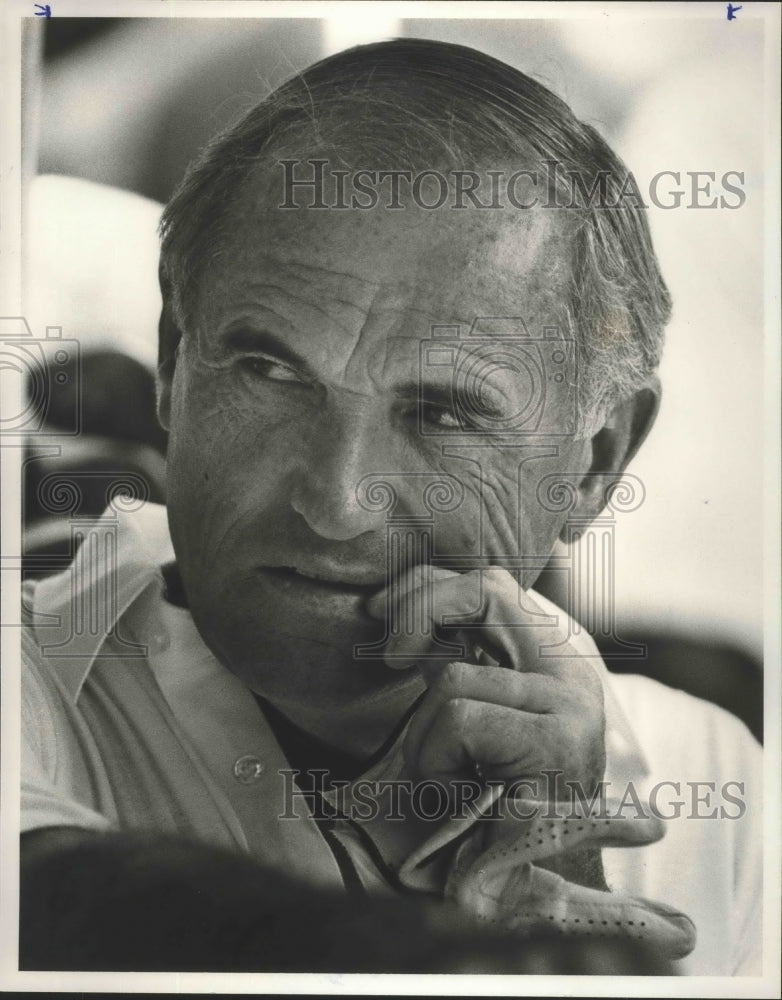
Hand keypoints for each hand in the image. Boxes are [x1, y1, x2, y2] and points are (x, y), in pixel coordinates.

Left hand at [366, 567, 605, 798]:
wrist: (535, 888)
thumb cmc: (489, 803)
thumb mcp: (468, 719)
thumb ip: (454, 664)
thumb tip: (399, 612)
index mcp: (557, 660)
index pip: (493, 584)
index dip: (431, 585)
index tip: (381, 610)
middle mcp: (575, 671)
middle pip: (486, 591)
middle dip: (420, 610)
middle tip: (390, 657)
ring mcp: (573, 705)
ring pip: (456, 678)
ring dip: (426, 735)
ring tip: (448, 775)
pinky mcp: (559, 744)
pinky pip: (460, 721)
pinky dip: (437, 760)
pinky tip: (456, 792)